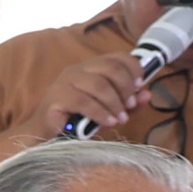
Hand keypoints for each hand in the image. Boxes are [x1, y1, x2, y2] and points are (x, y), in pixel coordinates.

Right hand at [28, 48, 148, 139]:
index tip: (140, 86)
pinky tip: (109, 122)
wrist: (45, 134)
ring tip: (120, 118)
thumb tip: (147, 95)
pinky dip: (101, 113)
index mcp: (90, 67)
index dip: (134, 68)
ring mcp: (65, 82)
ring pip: (100, 85)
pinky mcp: (57, 97)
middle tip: (129, 106)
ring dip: (115, 103)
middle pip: (111, 68)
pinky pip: (85, 102)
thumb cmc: (77, 120)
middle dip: (126, 88)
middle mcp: (77, 69)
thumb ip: (128, 103)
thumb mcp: (109, 109)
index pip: (118, 57)